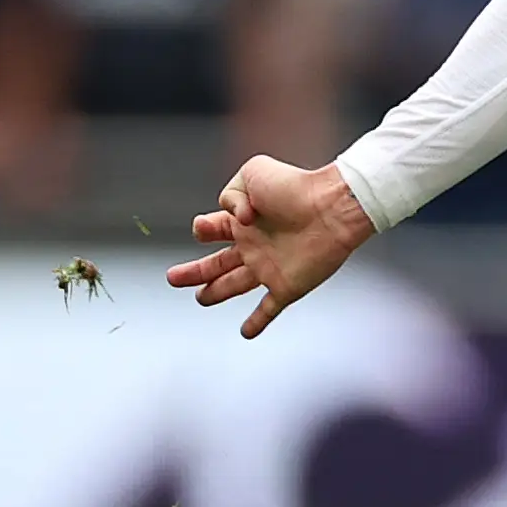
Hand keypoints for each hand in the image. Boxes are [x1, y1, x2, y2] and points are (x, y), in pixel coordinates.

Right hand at [164, 156, 376, 338]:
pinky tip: (246, 332)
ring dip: (216, 293)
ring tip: (201, 299)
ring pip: (234, 285)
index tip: (228, 219)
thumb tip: (236, 221)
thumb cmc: (295, 185)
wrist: (332, 206)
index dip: (203, 228)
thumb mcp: (252, 173)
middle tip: (173, 278)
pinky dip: (257, 322)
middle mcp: (253, 245)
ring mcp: (269, 267)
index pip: (210, 229)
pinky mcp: (287, 286)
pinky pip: (269, 308)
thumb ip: (230, 194)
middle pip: (215, 263)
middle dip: (194, 272)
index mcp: (242, 221)